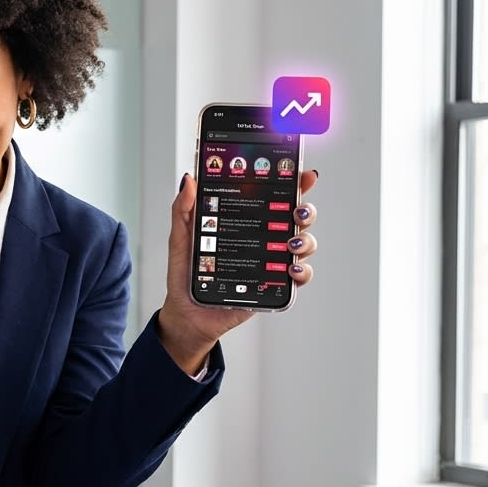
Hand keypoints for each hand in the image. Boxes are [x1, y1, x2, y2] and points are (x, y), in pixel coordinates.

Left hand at [157, 170, 319, 372]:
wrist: (187, 313)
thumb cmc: (186, 274)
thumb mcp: (181, 239)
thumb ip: (183, 210)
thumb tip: (189, 180)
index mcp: (246, 221)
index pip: (274, 197)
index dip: (293, 183)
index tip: (302, 174)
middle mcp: (264, 239)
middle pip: (296, 217)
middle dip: (305, 210)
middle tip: (297, 210)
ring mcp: (271, 262)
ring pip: (302, 245)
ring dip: (305, 240)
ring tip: (291, 243)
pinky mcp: (273, 286)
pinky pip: (298, 278)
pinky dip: (302, 272)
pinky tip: (291, 270)